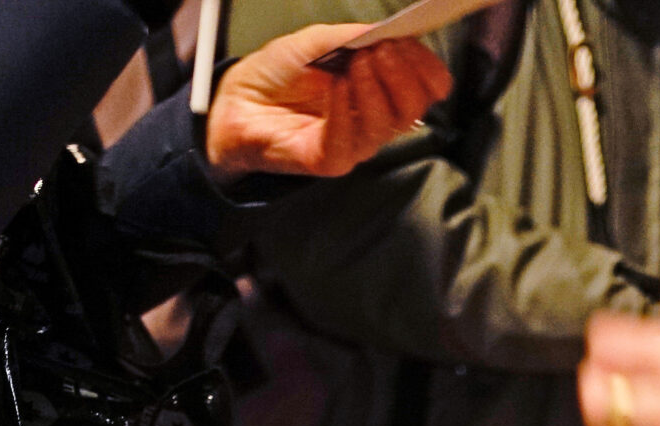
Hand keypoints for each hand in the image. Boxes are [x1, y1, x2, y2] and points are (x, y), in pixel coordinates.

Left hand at [205, 25, 451, 182]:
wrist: (234, 102)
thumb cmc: (275, 74)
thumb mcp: (315, 41)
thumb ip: (351, 36)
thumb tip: (385, 31)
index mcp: (377, 90)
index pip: (422, 88)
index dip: (425, 67)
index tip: (410, 43)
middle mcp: (371, 119)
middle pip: (412, 109)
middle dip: (404, 76)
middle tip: (383, 51)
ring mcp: (353, 142)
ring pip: (386, 125)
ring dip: (376, 88)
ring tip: (358, 63)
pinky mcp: (330, 160)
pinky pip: (349, 140)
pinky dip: (346, 109)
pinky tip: (337, 86)